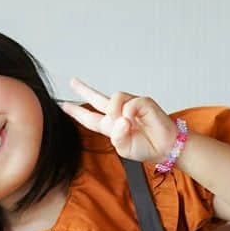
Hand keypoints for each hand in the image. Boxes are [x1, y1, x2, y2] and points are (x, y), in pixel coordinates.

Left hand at [59, 78, 177, 163]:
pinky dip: (130, 113)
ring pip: (112, 99)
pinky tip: (136, 120)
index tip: (64, 105)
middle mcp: (119, 113)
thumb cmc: (147, 148)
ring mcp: (130, 106)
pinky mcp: (142, 102)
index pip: (90, 117)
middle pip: (96, 98)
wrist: (165, 148)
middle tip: (72, 81)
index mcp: (111, 126)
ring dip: (116, 112)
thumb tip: (120, 118)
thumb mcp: (124, 149)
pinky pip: (128, 103)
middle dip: (83, 90)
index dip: (77, 112)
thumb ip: (116, 136)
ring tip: (128, 124)